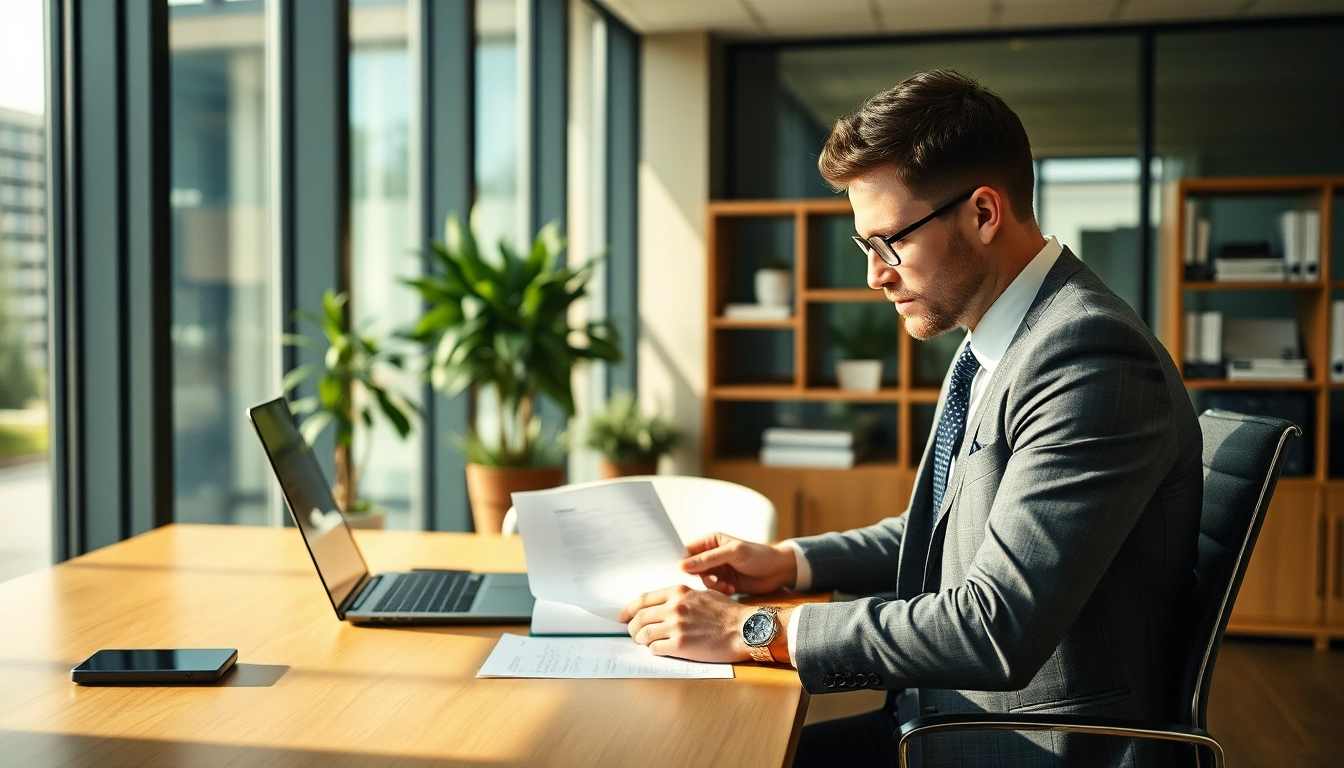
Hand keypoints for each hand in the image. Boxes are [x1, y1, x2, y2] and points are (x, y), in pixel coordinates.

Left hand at [619, 585, 753, 662]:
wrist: (744, 629)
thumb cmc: (727, 613)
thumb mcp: (703, 594)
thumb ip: (682, 597)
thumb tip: (664, 605)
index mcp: (678, 592)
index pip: (643, 599)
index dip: (629, 609)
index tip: (623, 616)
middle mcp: (674, 607)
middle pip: (640, 617)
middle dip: (631, 627)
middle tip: (632, 633)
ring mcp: (676, 626)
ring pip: (644, 634)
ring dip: (640, 640)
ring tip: (644, 643)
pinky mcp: (680, 646)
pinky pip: (656, 649)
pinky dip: (653, 650)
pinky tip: (659, 650)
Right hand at [680, 532, 797, 595]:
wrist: (779, 571)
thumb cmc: (759, 555)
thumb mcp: (733, 553)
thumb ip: (708, 559)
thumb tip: (682, 565)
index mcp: (711, 541)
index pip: (688, 551)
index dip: (683, 562)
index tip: (681, 573)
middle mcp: (712, 555)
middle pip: (692, 568)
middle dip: (699, 577)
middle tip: (711, 582)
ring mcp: (717, 570)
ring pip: (702, 581)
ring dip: (712, 586)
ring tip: (726, 587)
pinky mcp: (723, 583)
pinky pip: (712, 590)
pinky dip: (719, 592)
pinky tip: (731, 590)